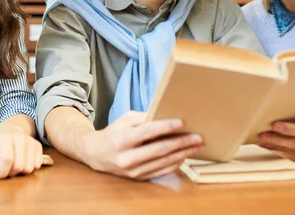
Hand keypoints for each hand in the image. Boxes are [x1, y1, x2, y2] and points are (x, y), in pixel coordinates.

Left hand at [0, 123, 43, 178]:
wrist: (10, 129)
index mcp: (5, 138)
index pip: (7, 160)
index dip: (1, 172)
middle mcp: (20, 138)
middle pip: (18, 166)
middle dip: (10, 174)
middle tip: (4, 170)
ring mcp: (31, 142)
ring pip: (28, 168)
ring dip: (20, 172)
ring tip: (13, 167)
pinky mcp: (38, 146)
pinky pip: (37, 165)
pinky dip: (29, 168)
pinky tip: (22, 163)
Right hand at [83, 111, 203, 180]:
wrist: (97, 154)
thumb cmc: (114, 132)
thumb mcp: (125, 119)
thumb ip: (144, 118)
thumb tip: (166, 115)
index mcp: (122, 140)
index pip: (148, 132)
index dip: (166, 127)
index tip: (182, 122)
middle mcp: (127, 158)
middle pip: (160, 149)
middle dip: (181, 143)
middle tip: (198, 137)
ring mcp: (133, 171)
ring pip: (163, 162)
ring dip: (183, 154)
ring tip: (197, 146)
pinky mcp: (138, 178)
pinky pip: (162, 171)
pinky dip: (175, 164)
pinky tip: (185, 156)